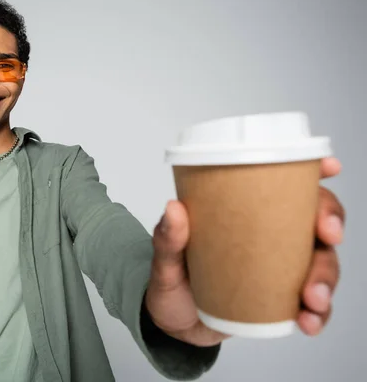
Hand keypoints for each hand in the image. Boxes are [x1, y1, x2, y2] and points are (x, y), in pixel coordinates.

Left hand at [145, 157, 343, 346]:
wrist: (173, 325)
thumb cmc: (172, 284)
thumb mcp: (164, 261)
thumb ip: (167, 239)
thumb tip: (174, 209)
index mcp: (244, 217)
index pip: (283, 188)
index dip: (313, 174)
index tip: (330, 167)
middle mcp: (269, 239)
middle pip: (315, 220)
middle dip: (330, 224)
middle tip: (326, 237)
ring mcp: (279, 270)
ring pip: (322, 262)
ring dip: (326, 277)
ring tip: (311, 297)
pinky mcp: (282, 301)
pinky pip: (313, 305)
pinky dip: (317, 314)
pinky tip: (308, 321)